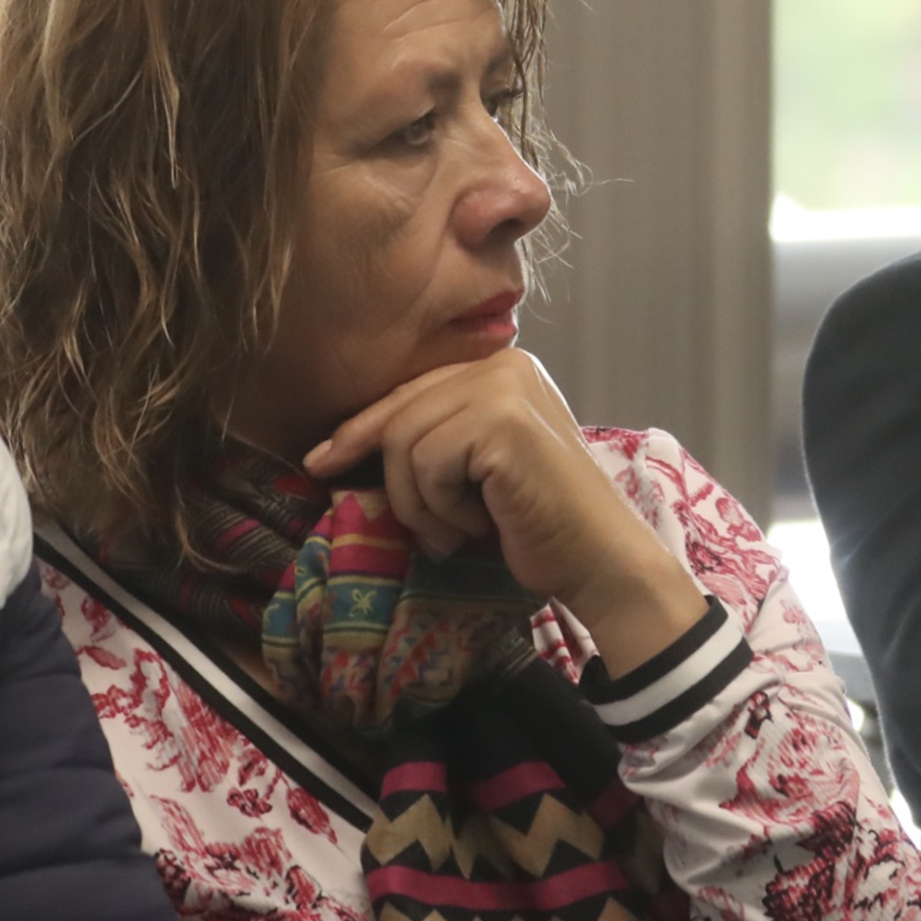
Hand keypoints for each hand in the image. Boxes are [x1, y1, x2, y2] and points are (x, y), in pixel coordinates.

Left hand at [304, 348, 704, 676]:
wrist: (597, 557)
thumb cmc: (535, 520)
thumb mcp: (476, 466)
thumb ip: (435, 435)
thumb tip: (336, 444)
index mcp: (503, 366)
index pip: (411, 391)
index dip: (361, 430)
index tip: (323, 461)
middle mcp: (505, 363)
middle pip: (399, 413)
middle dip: (395, 481)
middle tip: (426, 529)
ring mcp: (505, 388)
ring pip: (405, 441)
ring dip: (421, 503)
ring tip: (460, 530)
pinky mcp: (502, 422)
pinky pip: (427, 463)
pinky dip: (442, 508)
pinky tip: (480, 525)